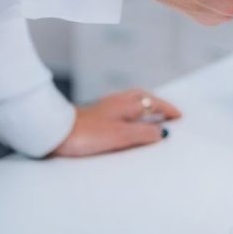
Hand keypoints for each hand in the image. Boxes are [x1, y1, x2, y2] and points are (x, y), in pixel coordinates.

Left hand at [50, 88, 181, 156]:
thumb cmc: (86, 134)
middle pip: (143, 97)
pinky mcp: (93, 115)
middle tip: (166, 112)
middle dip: (156, 103)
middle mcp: (117, 102)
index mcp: (127, 104)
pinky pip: (118, 109)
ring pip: (130, 101)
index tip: (178, 116)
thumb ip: (144, 134)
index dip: (167, 110)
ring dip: (142, 105)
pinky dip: (128, 112)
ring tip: (148, 114)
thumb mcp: (121, 136)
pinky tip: (122, 120)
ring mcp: (104, 107)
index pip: (154, 104)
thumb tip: (162, 132)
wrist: (54, 132)